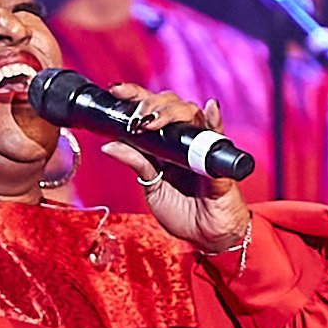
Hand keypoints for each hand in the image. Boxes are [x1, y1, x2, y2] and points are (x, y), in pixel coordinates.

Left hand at [97, 84, 255, 254]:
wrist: (209, 237)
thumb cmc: (184, 211)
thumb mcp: (152, 188)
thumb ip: (136, 164)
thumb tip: (109, 144)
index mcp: (165, 143)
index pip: (151, 109)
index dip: (135, 96)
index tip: (116, 90)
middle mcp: (184, 139)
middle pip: (170, 104)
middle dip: (150, 104)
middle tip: (136, 118)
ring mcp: (203, 147)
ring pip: (190, 114)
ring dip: (170, 112)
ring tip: (154, 120)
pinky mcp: (219, 161)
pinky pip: (219, 136)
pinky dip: (214, 120)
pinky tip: (210, 108)